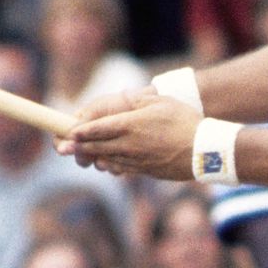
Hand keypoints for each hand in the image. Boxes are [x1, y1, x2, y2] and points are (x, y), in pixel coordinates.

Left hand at [55, 89, 198, 180]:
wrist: (204, 151)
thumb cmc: (185, 122)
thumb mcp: (162, 103)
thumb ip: (139, 100)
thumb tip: (124, 96)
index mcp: (131, 125)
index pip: (97, 129)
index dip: (79, 131)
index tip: (68, 132)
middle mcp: (129, 144)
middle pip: (96, 146)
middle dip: (78, 147)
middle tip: (63, 148)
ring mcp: (136, 159)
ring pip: (106, 159)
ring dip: (93, 157)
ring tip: (84, 155)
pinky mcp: (144, 171)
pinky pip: (121, 168)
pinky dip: (110, 165)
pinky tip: (108, 162)